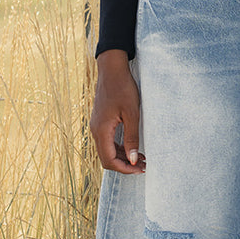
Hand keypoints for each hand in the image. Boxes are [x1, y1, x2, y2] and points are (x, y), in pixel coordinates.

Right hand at [90, 50, 144, 173]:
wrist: (112, 69)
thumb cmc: (123, 88)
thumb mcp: (132, 114)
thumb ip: (132, 138)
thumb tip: (133, 161)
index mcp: (102, 130)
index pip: (109, 160)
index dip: (125, 168)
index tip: (140, 169)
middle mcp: (96, 130)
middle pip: (107, 158)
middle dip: (124, 165)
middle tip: (143, 166)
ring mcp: (97, 126)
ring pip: (107, 150)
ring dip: (123, 157)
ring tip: (141, 158)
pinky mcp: (101, 122)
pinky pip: (108, 141)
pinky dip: (119, 147)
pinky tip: (133, 147)